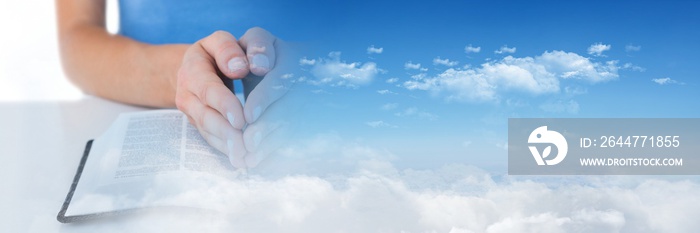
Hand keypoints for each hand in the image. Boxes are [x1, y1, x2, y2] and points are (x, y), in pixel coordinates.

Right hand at [176, 28, 291, 167]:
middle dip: (226, 132)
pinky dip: (225, 150)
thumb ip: (229, 49)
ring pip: (207, 131)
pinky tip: (241, 159)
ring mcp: (190, 112)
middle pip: (206, 116)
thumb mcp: (220, 42)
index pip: (208, 89)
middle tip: (246, 147)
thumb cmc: (217, 52)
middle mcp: (187, 93)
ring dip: (226, 146)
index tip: (242, 120)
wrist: (197, 68)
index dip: (224, 105)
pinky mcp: (198, 125)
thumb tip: (240, 67)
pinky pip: (210, 139)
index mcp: (193, 68)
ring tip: (245, 158)